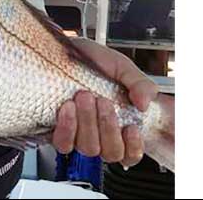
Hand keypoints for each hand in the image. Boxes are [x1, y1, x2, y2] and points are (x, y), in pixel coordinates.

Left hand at [51, 37, 157, 167]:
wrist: (66, 49)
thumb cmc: (94, 61)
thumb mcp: (122, 67)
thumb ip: (140, 84)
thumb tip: (145, 104)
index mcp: (121, 123)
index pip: (131, 154)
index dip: (133, 147)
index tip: (131, 127)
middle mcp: (100, 134)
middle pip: (110, 152)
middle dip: (108, 126)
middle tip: (102, 100)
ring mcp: (79, 134)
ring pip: (88, 148)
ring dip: (88, 123)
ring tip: (84, 96)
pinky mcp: (58, 130)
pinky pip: (63, 144)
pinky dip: (67, 128)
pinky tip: (68, 108)